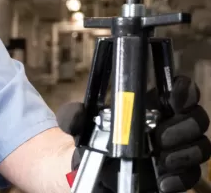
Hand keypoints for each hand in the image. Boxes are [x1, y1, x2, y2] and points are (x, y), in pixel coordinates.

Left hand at [58, 76, 210, 192]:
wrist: (95, 172)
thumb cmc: (94, 140)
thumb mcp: (79, 125)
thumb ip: (73, 116)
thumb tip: (76, 116)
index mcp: (152, 104)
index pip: (181, 89)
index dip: (184, 91)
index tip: (173, 98)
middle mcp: (171, 124)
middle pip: (197, 118)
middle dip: (182, 127)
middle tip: (159, 138)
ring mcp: (178, 149)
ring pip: (201, 147)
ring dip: (183, 154)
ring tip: (161, 161)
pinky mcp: (178, 174)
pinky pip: (192, 176)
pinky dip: (179, 179)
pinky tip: (161, 182)